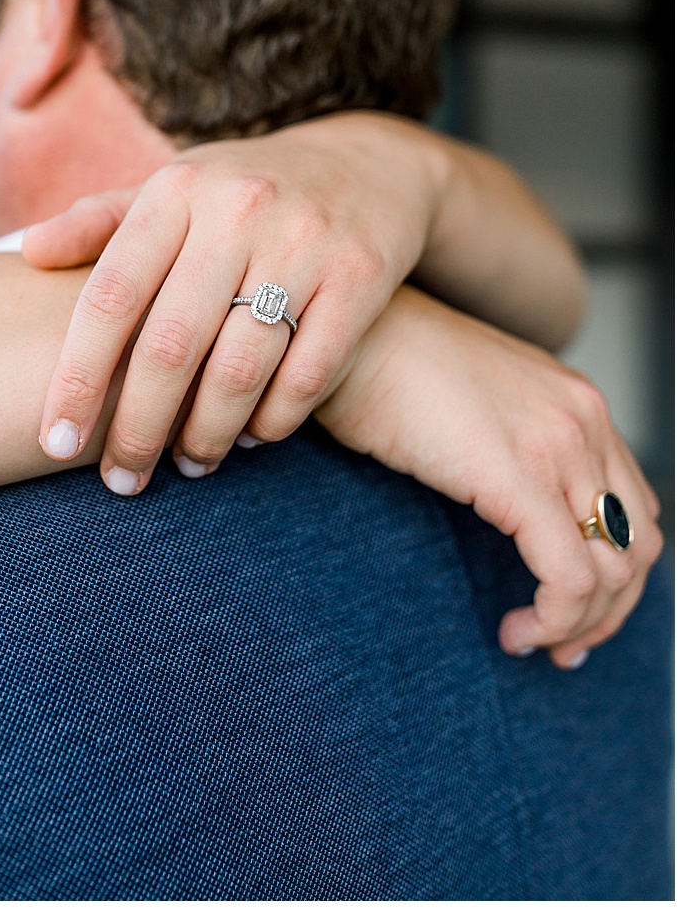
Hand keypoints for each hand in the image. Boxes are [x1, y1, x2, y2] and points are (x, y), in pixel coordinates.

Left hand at [23, 113, 446, 493]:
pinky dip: (274, 419)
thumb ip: (98, 224)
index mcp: (173, 194)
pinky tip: (250, 439)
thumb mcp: (171, 191)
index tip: (54, 442)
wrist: (368, 162)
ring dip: (206, 434)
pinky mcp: (362, 275)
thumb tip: (24, 253)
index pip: (109, 298)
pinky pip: (309, 371)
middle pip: (169, 346)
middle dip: (138, 427)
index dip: (76, 377)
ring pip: (239, 369)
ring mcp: (303, 243)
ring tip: (188, 465)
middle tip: (122, 479)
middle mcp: (235, 212)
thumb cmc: (237, 191)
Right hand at [319, 286, 662, 665]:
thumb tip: (492, 499)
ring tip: (532, 640)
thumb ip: (496, 441)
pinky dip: (553, 618)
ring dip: (581, 622)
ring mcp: (558, 448)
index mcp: (573, 403)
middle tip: (561, 643)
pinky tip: (513, 631)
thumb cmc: (373, 363)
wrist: (338, 333)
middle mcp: (584, 421)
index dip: (614, 568)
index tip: (568, 606)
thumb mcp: (459, 401)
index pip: (633, 503)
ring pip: (616, 569)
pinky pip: (569, 578)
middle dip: (609, 609)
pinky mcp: (519, 479)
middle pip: (639, 543)